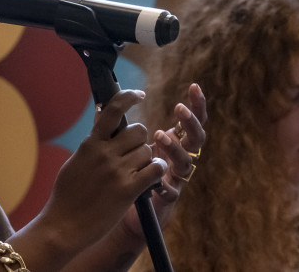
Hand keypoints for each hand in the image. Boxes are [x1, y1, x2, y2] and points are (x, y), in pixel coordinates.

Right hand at [37, 90, 166, 254]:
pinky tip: (152, 178)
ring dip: (148, 159)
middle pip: (138, 130)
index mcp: (90, 144)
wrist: (63, 225)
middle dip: (141, 140)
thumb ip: (91, 142)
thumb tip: (99, 118)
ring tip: (140, 172)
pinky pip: (154, 169)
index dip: (128, 97)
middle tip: (136, 153)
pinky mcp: (127, 189)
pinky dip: (157, 171)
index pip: (112, 110)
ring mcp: (116, 171)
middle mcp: (104, 153)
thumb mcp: (76, 162)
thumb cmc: (67, 196)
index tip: (139, 94)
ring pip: (147, 150)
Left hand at [123, 83, 206, 237]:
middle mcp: (177, 159)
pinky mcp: (168, 200)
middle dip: (190, 122)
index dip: (196, 105)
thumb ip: (117, 129)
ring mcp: (175, 179)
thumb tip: (102, 105)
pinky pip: (172, 192)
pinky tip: (159, 184)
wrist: (122, 212)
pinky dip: (166, 186)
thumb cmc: (124, 174)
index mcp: (171, 143)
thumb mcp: (121, 148)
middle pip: (196, 139)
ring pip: (186, 163)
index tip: (194, 86)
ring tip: (159, 136)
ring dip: (174, 148)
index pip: (189, 121)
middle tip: (178, 109)